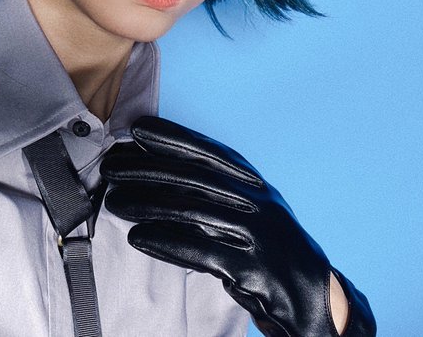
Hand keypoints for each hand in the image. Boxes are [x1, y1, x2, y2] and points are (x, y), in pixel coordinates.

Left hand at [100, 117, 374, 336]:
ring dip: (148, 205)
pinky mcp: (252, 268)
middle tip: (111, 167)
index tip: (138, 128)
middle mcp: (257, 202)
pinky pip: (202, 252)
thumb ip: (214, 192)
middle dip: (148, 169)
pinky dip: (167, 242)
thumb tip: (158, 172)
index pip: (210, 153)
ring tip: (115, 201)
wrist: (311, 294)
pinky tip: (139, 237)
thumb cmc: (267, 248)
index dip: (174, 137)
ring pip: (193, 212)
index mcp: (254, 184)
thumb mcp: (247, 210)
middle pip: (194, 179)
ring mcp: (257, 235)